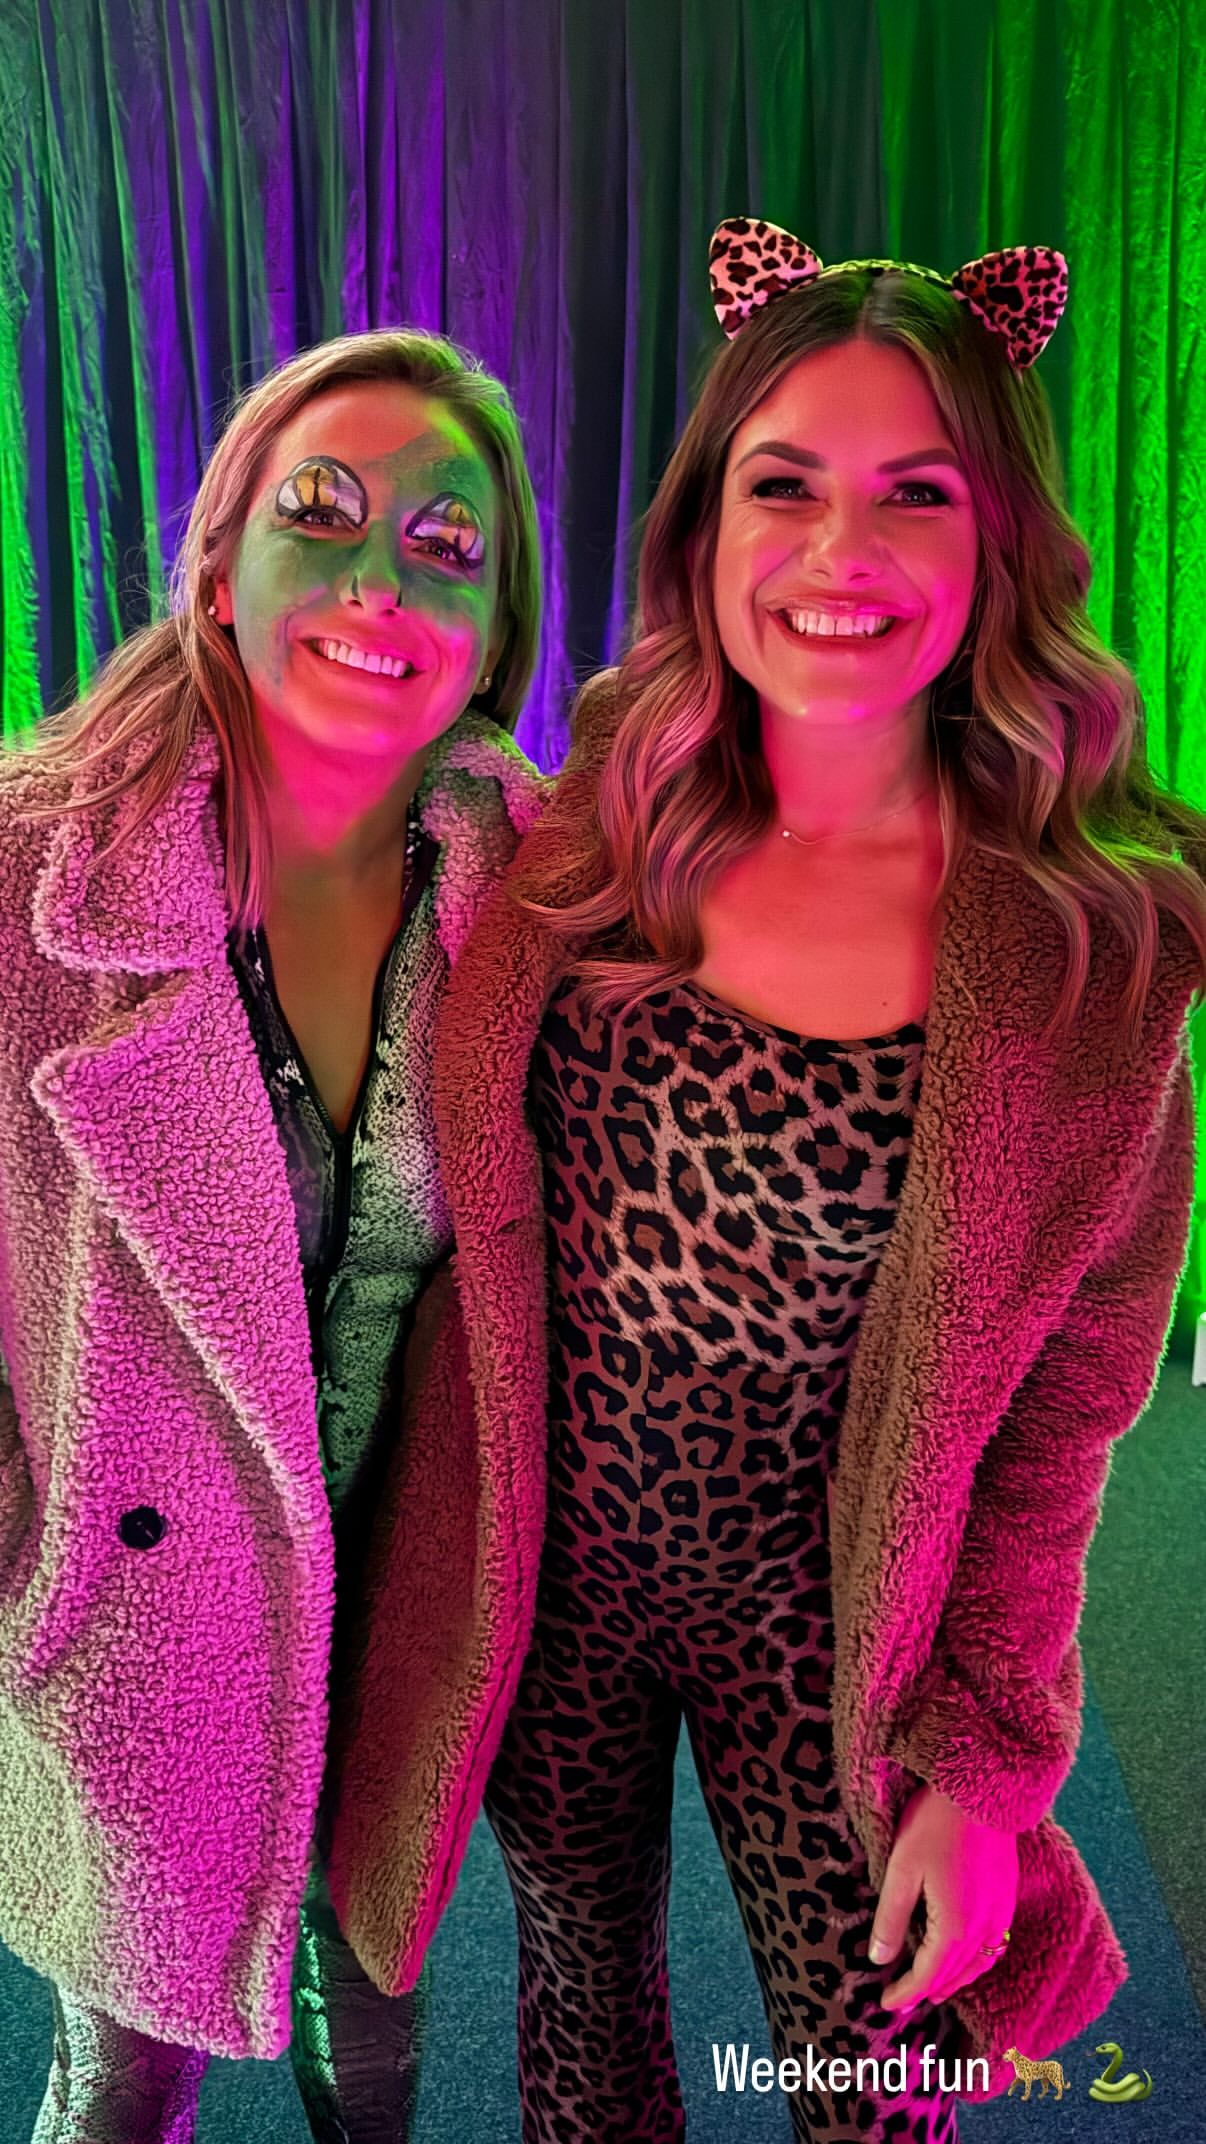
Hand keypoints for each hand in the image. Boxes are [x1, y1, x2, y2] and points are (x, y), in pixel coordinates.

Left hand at [868, 1782, 1017, 2011]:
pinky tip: (967, 1957)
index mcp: (955, 1927)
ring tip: (934, 1989)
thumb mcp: (901, 1870)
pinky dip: (977, 1963)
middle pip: (954, 1974)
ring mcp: (1000, 1914)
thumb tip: (878, 1960)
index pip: (927, 1975)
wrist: (982, 1789)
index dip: (905, 1992)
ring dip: (955, 1981)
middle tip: (903, 2001)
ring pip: (979, 1965)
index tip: (885, 2004)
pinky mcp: (1006, 1897)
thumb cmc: (935, 1824)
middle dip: (927, 1991)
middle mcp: (984, 1929)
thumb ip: (890, 1918)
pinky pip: (994, 1946)